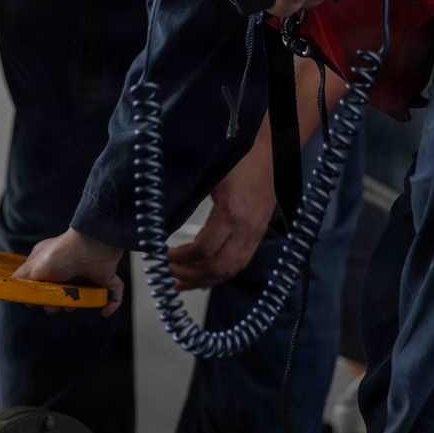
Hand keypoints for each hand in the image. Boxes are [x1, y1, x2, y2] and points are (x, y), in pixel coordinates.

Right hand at [11, 228, 124, 316]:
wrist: (90, 247)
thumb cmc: (60, 256)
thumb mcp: (32, 268)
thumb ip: (21, 279)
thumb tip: (18, 295)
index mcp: (50, 260)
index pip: (42, 280)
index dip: (40, 293)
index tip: (38, 300)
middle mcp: (69, 265)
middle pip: (62, 291)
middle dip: (57, 303)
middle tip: (55, 305)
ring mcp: (88, 271)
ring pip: (84, 295)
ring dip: (79, 304)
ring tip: (73, 305)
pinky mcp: (107, 276)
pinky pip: (113, 292)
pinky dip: (111, 303)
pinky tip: (105, 311)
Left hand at [169, 136, 275, 290]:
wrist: (274, 149)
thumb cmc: (241, 155)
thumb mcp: (211, 172)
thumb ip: (189, 193)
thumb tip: (160, 211)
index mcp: (232, 213)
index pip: (204, 249)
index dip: (181, 258)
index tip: (163, 256)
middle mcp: (247, 229)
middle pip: (218, 267)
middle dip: (190, 275)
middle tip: (168, 273)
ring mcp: (255, 233)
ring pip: (231, 270)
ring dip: (204, 280)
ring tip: (181, 283)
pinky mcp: (259, 233)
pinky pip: (241, 263)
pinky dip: (221, 275)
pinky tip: (205, 278)